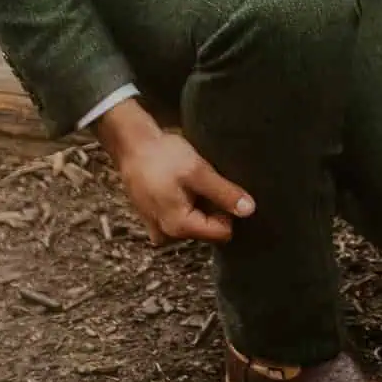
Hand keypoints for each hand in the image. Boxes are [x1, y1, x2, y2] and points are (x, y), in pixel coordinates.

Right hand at [97, 98, 254, 244]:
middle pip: (209, 229)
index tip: (221, 188)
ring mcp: (159, 229)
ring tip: (190, 182)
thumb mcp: (198, 172)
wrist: (132, 146)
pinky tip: (180, 184)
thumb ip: (223, 193)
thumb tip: (249, 210)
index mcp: (180, 227)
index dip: (228, 211)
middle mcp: (168, 236)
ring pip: (197, 222)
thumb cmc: (163, 157)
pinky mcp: (156, 220)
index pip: (223, 232)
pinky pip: (182, 217)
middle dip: (212, 206)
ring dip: (199, 203)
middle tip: (202, 181)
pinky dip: (186, 202)